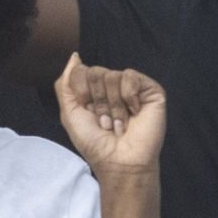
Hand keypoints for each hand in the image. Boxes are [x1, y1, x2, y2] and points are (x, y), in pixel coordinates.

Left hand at [54, 54, 165, 178]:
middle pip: (95, 71)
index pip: (80, 71)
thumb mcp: (70, 112)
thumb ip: (66, 83)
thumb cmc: (95, 142)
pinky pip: (131, 76)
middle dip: (97, 101)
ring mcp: (132, 88)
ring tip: (119, 123)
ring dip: (113, 105)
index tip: (88, 113)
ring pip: (112, 75)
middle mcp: (112, 87)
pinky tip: (135, 112)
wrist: (119, 161)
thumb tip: (75, 56)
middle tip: (106, 122)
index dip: (81, 93)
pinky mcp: (151, 91)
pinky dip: (128, 97)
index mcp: (93, 90)